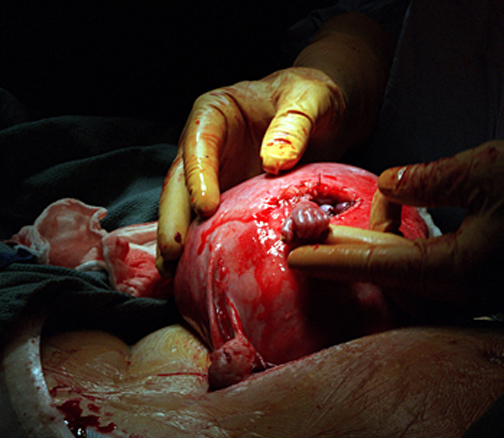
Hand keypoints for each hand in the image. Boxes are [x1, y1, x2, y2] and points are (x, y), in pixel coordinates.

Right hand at [157, 67, 346, 267]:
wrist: (326, 116)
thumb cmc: (315, 98)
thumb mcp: (311, 100)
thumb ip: (293, 125)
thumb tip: (271, 162)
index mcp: (216, 113)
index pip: (199, 144)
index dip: (198, 176)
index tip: (206, 207)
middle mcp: (207, 145)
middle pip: (180, 180)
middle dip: (173, 216)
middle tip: (173, 251)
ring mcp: (216, 174)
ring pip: (187, 206)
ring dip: (180, 237)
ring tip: (174, 270)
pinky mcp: (230, 197)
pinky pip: (211, 221)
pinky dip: (202, 243)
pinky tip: (196, 269)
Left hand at [288, 140, 503, 314]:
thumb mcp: (485, 169)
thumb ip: (428, 180)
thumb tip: (389, 185)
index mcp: (458, 268)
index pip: (381, 267)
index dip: (334, 262)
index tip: (295, 260)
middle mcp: (459, 293)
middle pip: (386, 275)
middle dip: (346, 254)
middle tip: (307, 237)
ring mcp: (469, 296)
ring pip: (403, 277)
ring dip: (377, 248)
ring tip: (364, 217)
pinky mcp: (476, 289)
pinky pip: (423, 278)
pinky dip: (401, 255)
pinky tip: (393, 232)